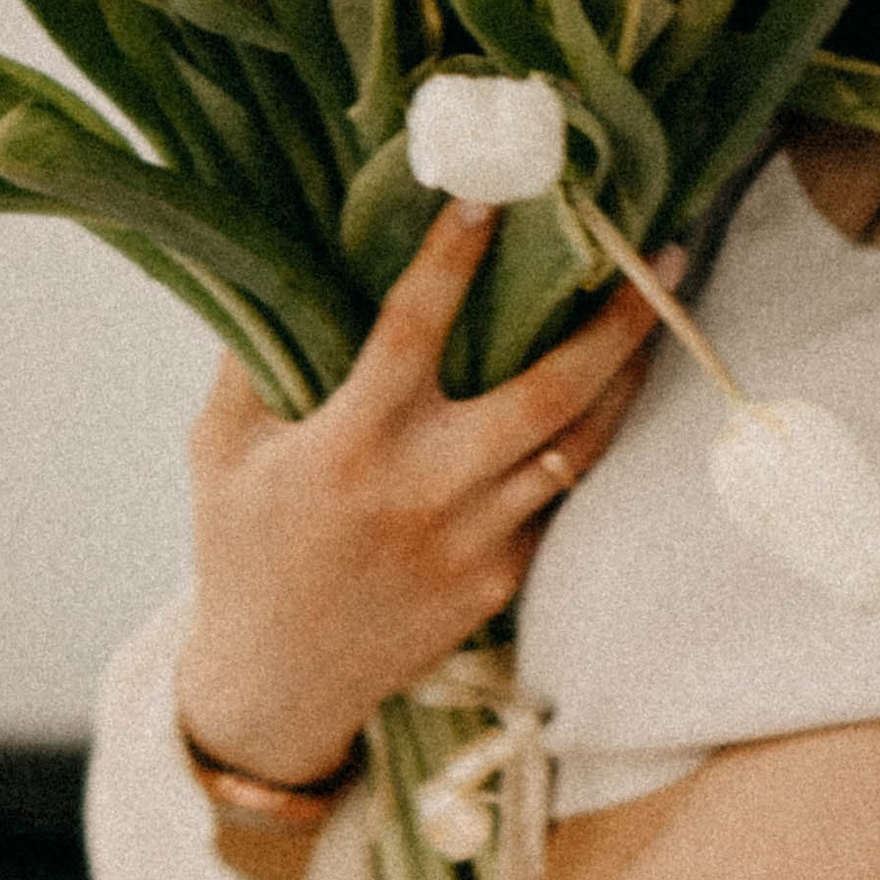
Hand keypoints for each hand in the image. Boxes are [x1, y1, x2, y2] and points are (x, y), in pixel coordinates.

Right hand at [174, 199, 674, 786]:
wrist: (278, 684)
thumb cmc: (240, 549)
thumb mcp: (219, 449)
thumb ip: (249, 362)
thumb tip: (284, 265)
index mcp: (349, 445)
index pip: (411, 330)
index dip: (452, 258)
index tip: (491, 194)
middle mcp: (424, 491)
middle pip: (548, 391)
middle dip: (615, 319)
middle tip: (659, 255)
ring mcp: (473, 542)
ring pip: (578, 446)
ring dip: (626, 376)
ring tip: (660, 313)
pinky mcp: (500, 581)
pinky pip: (557, 500)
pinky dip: (585, 445)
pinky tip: (610, 397)